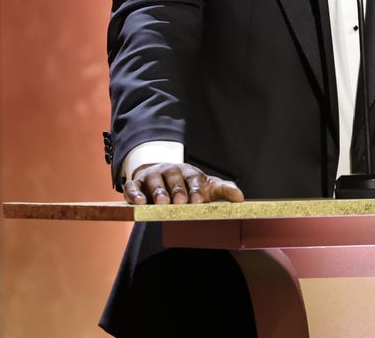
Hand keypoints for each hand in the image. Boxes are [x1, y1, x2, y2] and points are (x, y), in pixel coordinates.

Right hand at [123, 162, 244, 204]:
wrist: (162, 175)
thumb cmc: (188, 185)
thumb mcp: (206, 186)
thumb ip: (223, 190)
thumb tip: (241, 198)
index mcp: (188, 172)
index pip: (193, 178)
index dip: (196, 189)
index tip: (199, 201)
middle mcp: (170, 171)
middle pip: (174, 178)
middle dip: (177, 190)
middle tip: (181, 202)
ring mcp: (152, 176)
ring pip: (154, 181)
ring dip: (158, 191)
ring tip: (162, 203)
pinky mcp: (137, 183)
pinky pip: (133, 187)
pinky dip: (135, 194)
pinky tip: (139, 203)